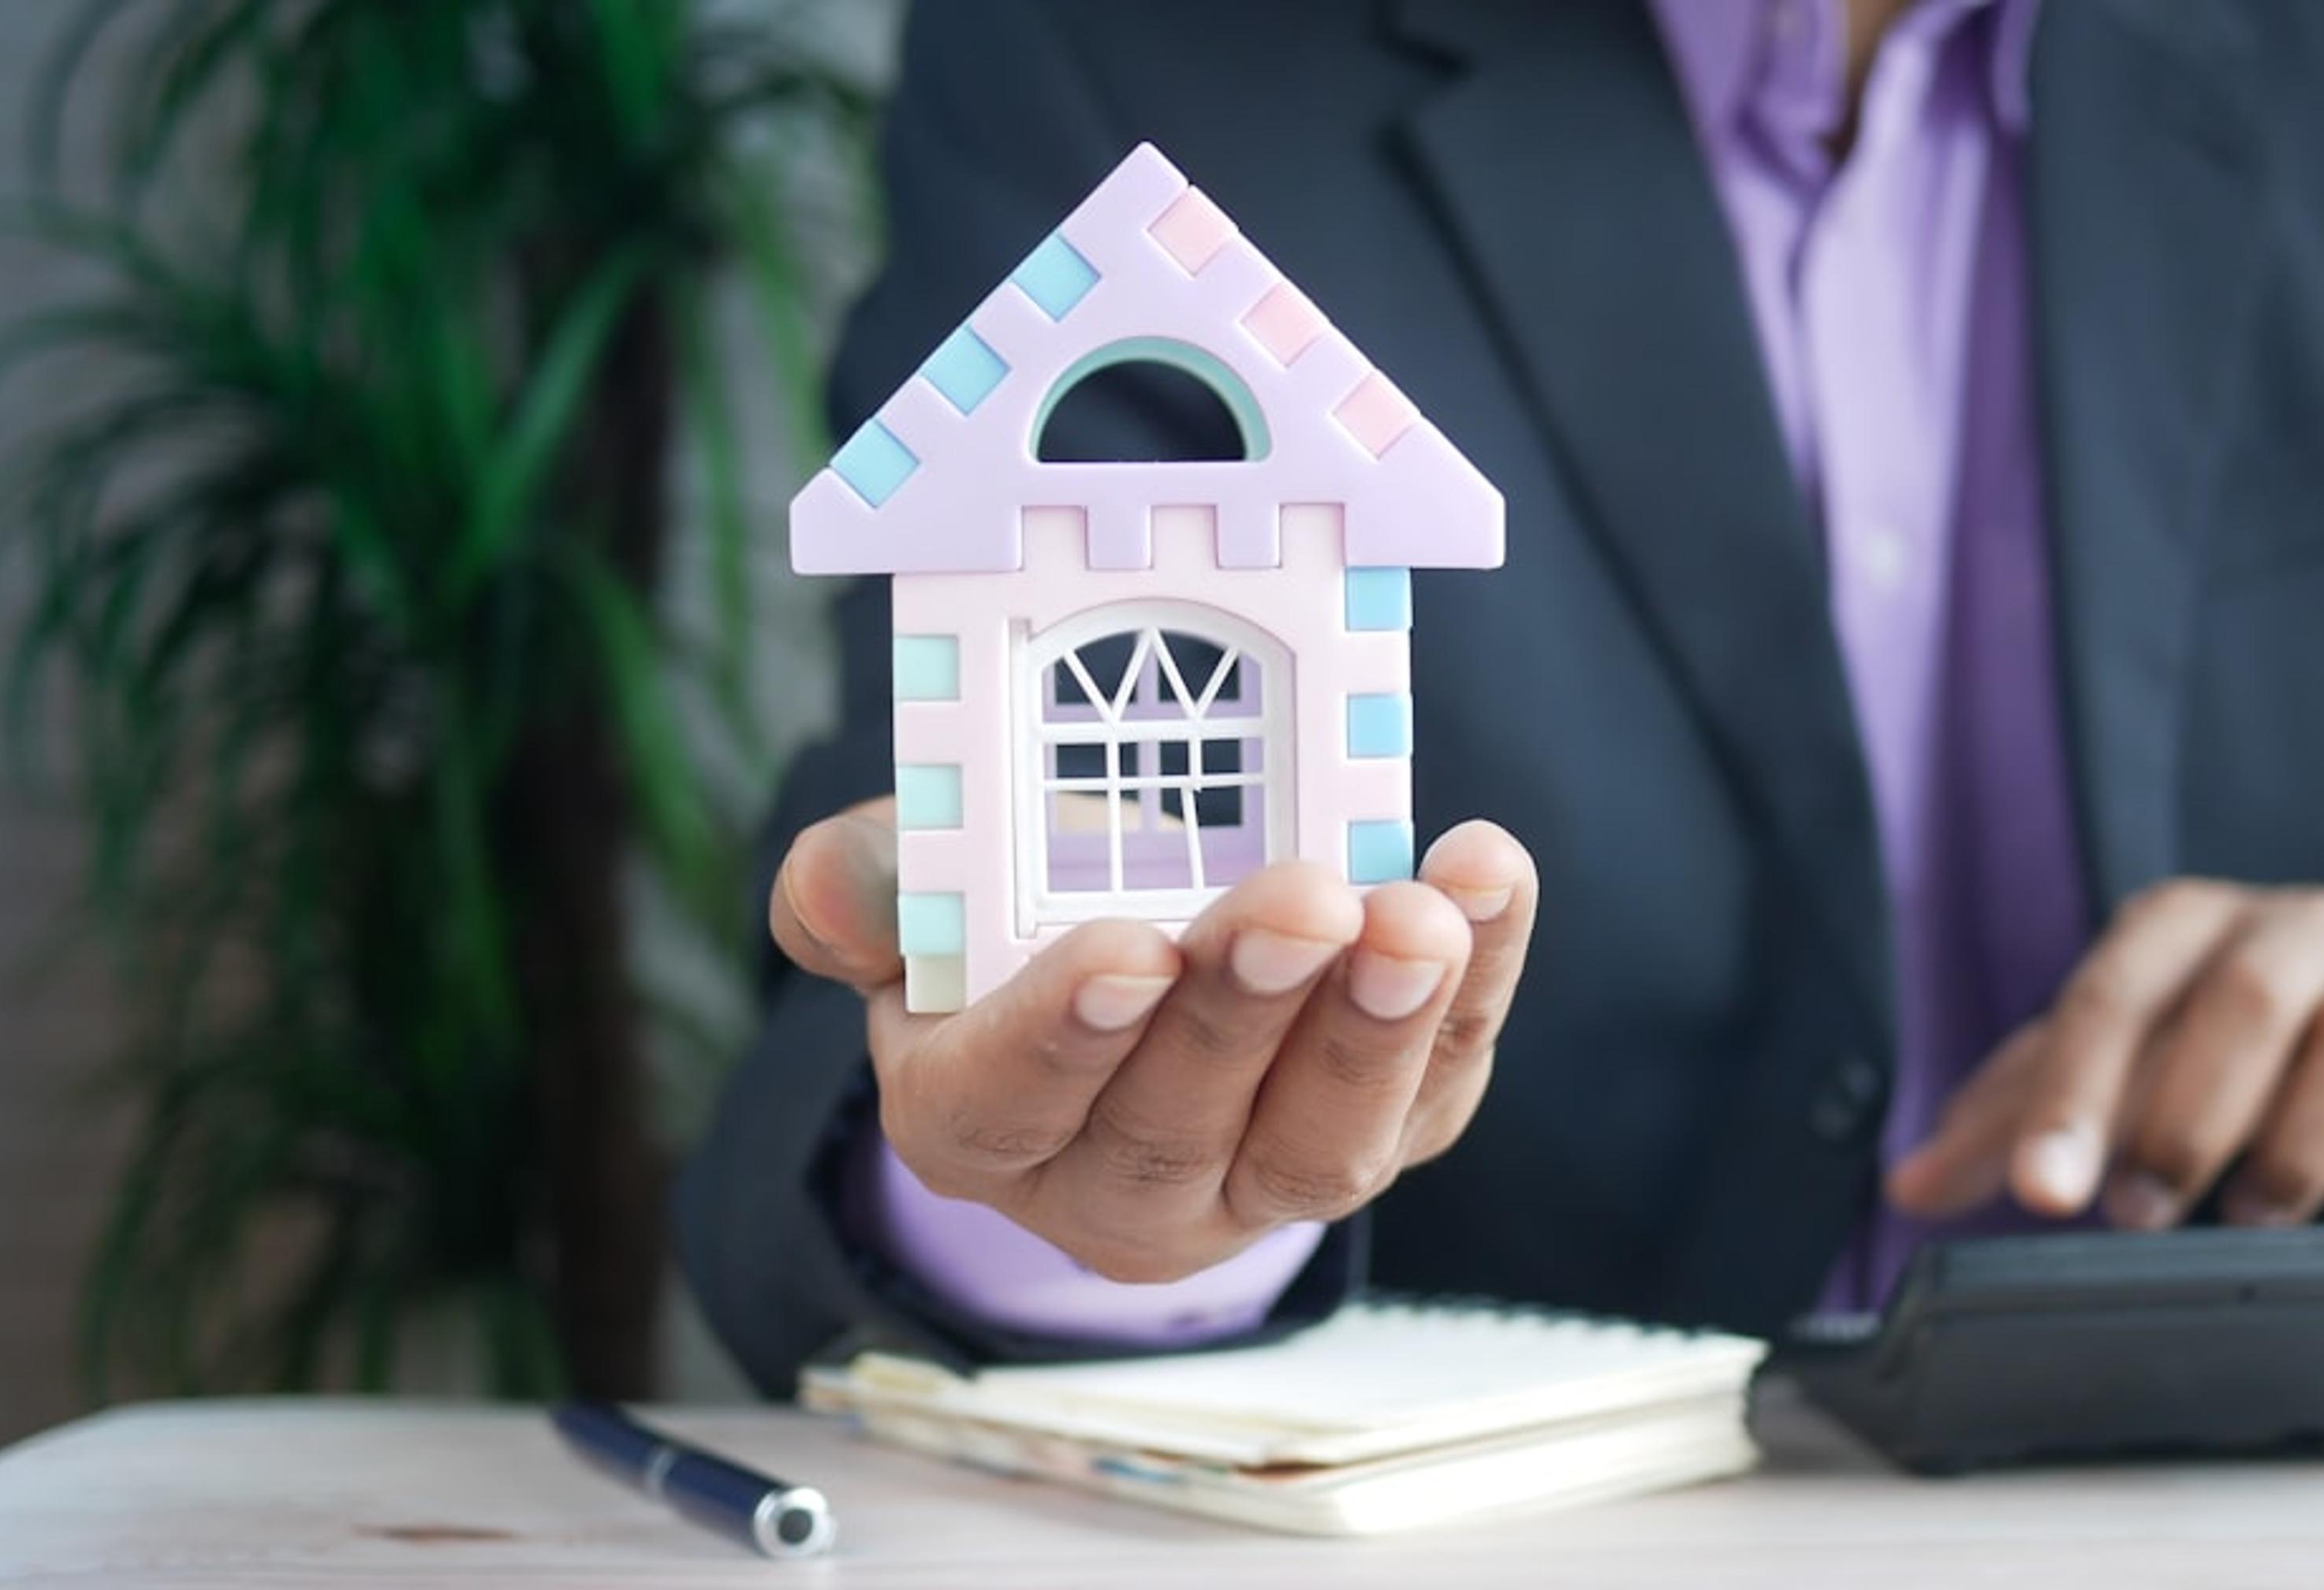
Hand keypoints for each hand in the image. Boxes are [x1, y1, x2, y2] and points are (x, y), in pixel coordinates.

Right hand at [773, 798, 1537, 1282]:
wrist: (1136, 952)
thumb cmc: (1013, 919)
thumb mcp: (918, 893)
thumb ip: (866, 886)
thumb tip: (837, 880)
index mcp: (978, 1121)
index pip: (1008, 1102)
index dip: (1067, 1033)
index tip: (1130, 949)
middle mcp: (1117, 1185)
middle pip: (1177, 1127)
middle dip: (1246, 1012)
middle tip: (1303, 902)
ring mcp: (1261, 1179)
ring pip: (1321, 1142)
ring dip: (1380, 1026)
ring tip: (1419, 915)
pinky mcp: (1385, 1133)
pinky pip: (1439, 1080)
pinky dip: (1477, 983)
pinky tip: (1487, 878)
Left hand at [1887, 879, 2323, 1230]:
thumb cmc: (2205, 1035)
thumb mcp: (2104, 1058)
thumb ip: (2010, 1119)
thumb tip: (1908, 1186)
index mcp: (2181, 922)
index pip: (2113, 997)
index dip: (2073, 1099)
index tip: (2045, 1195)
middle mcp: (2293, 927)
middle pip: (2245, 1003)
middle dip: (2188, 1121)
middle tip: (2142, 1215)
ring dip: (2299, 1148)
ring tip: (2253, 1217)